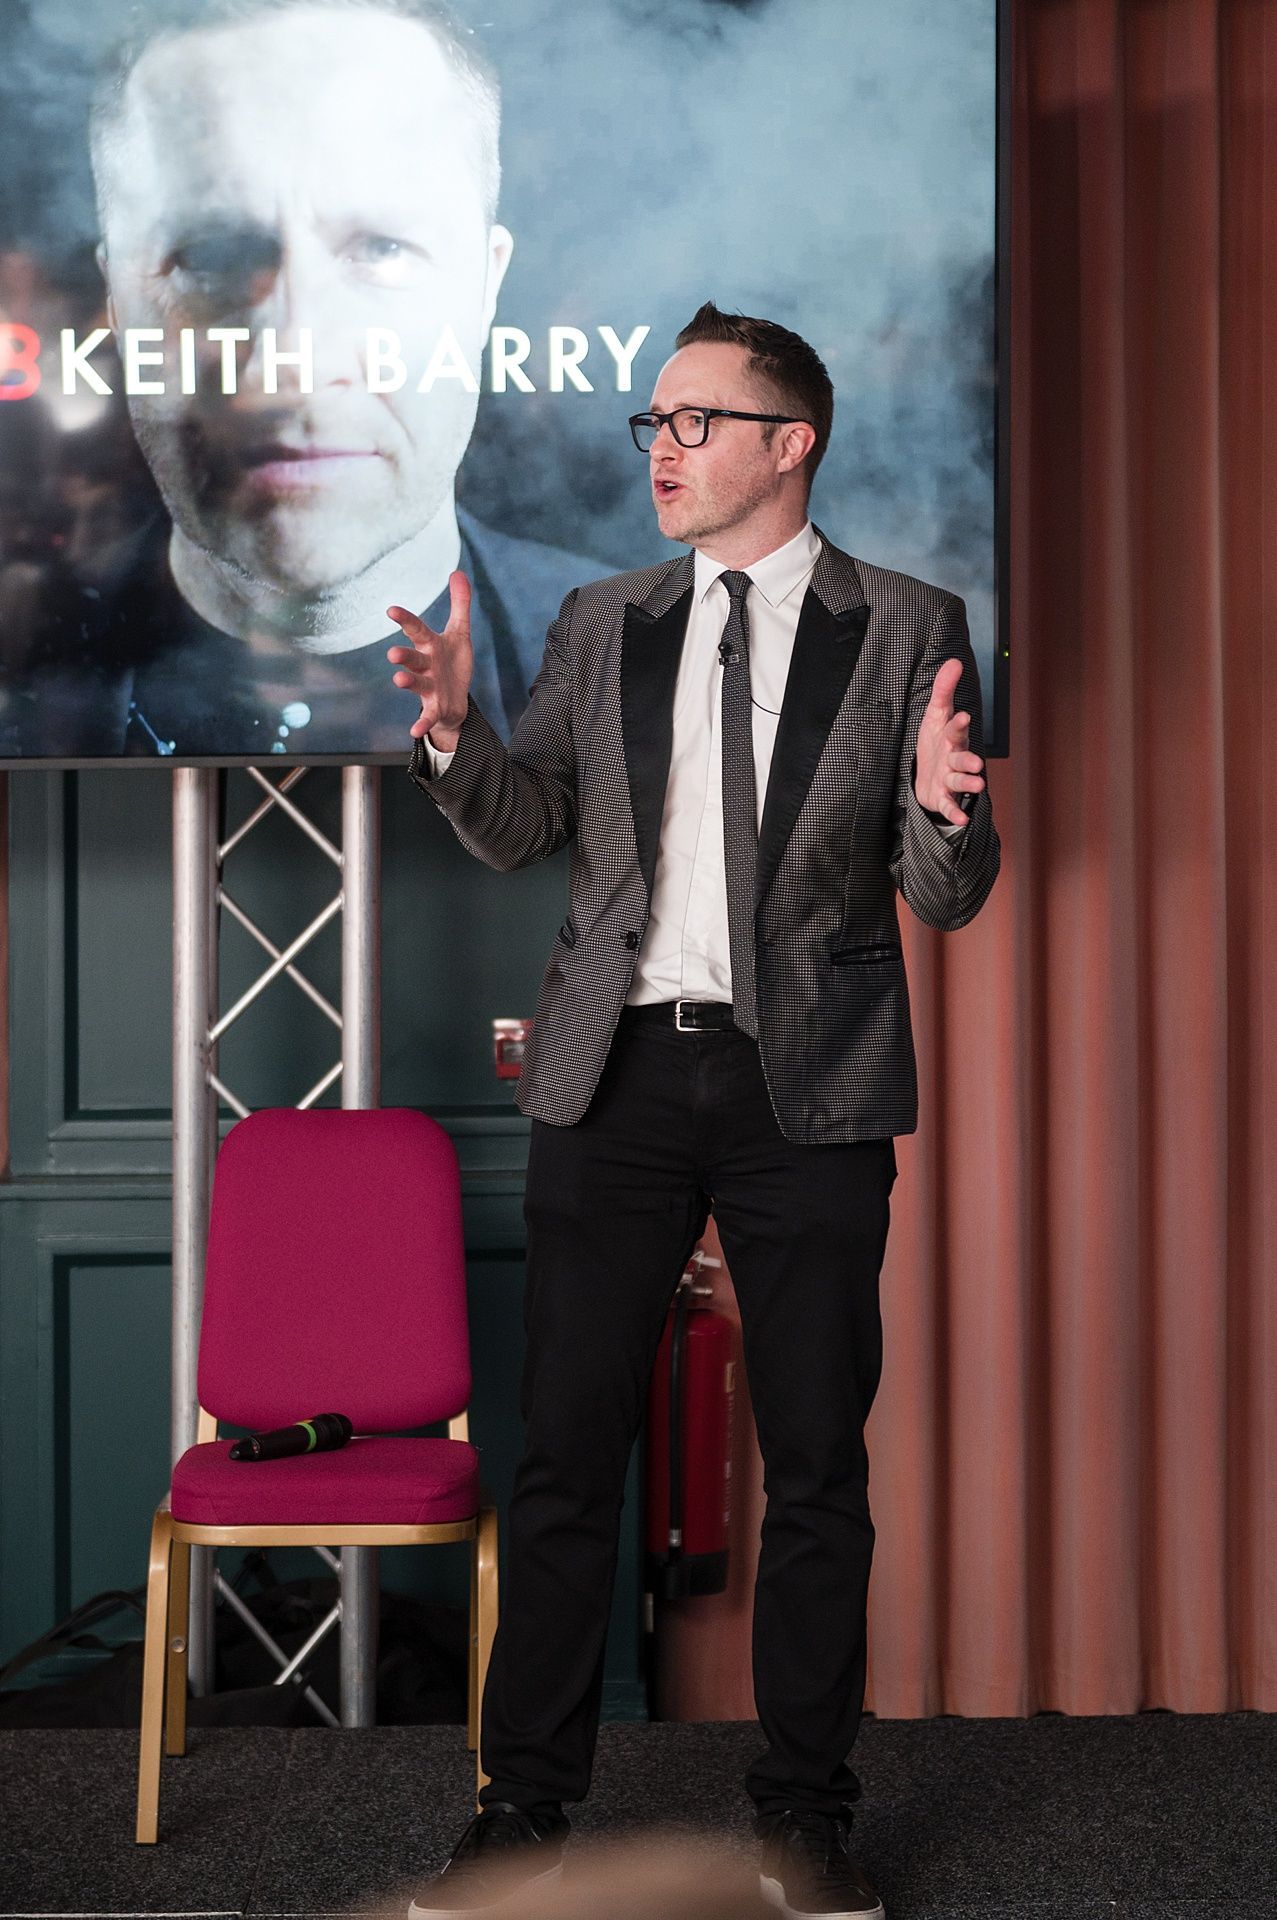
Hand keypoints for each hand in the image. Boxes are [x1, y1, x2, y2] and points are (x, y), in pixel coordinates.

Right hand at [386, 571, 473, 748]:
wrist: (455, 701)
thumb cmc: (452, 664)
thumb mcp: (459, 633)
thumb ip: (459, 604)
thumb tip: (457, 571)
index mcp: (431, 646)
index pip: (417, 629)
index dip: (405, 620)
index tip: (391, 611)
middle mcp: (426, 666)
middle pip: (413, 658)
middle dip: (403, 655)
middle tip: (393, 653)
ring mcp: (429, 688)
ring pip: (417, 684)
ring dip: (407, 682)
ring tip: (398, 679)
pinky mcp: (435, 708)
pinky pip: (427, 716)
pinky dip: (421, 723)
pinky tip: (414, 731)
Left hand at [913, 657, 984, 825]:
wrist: (924, 774)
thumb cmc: (934, 743)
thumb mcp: (935, 714)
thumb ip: (944, 689)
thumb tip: (953, 662)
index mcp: (951, 737)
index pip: (954, 729)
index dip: (958, 724)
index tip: (961, 717)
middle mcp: (952, 758)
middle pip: (961, 757)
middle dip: (969, 759)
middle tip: (977, 762)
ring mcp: (948, 778)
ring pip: (959, 780)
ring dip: (968, 782)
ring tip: (979, 783)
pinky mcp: (942, 796)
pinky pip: (950, 804)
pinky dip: (955, 811)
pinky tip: (962, 818)